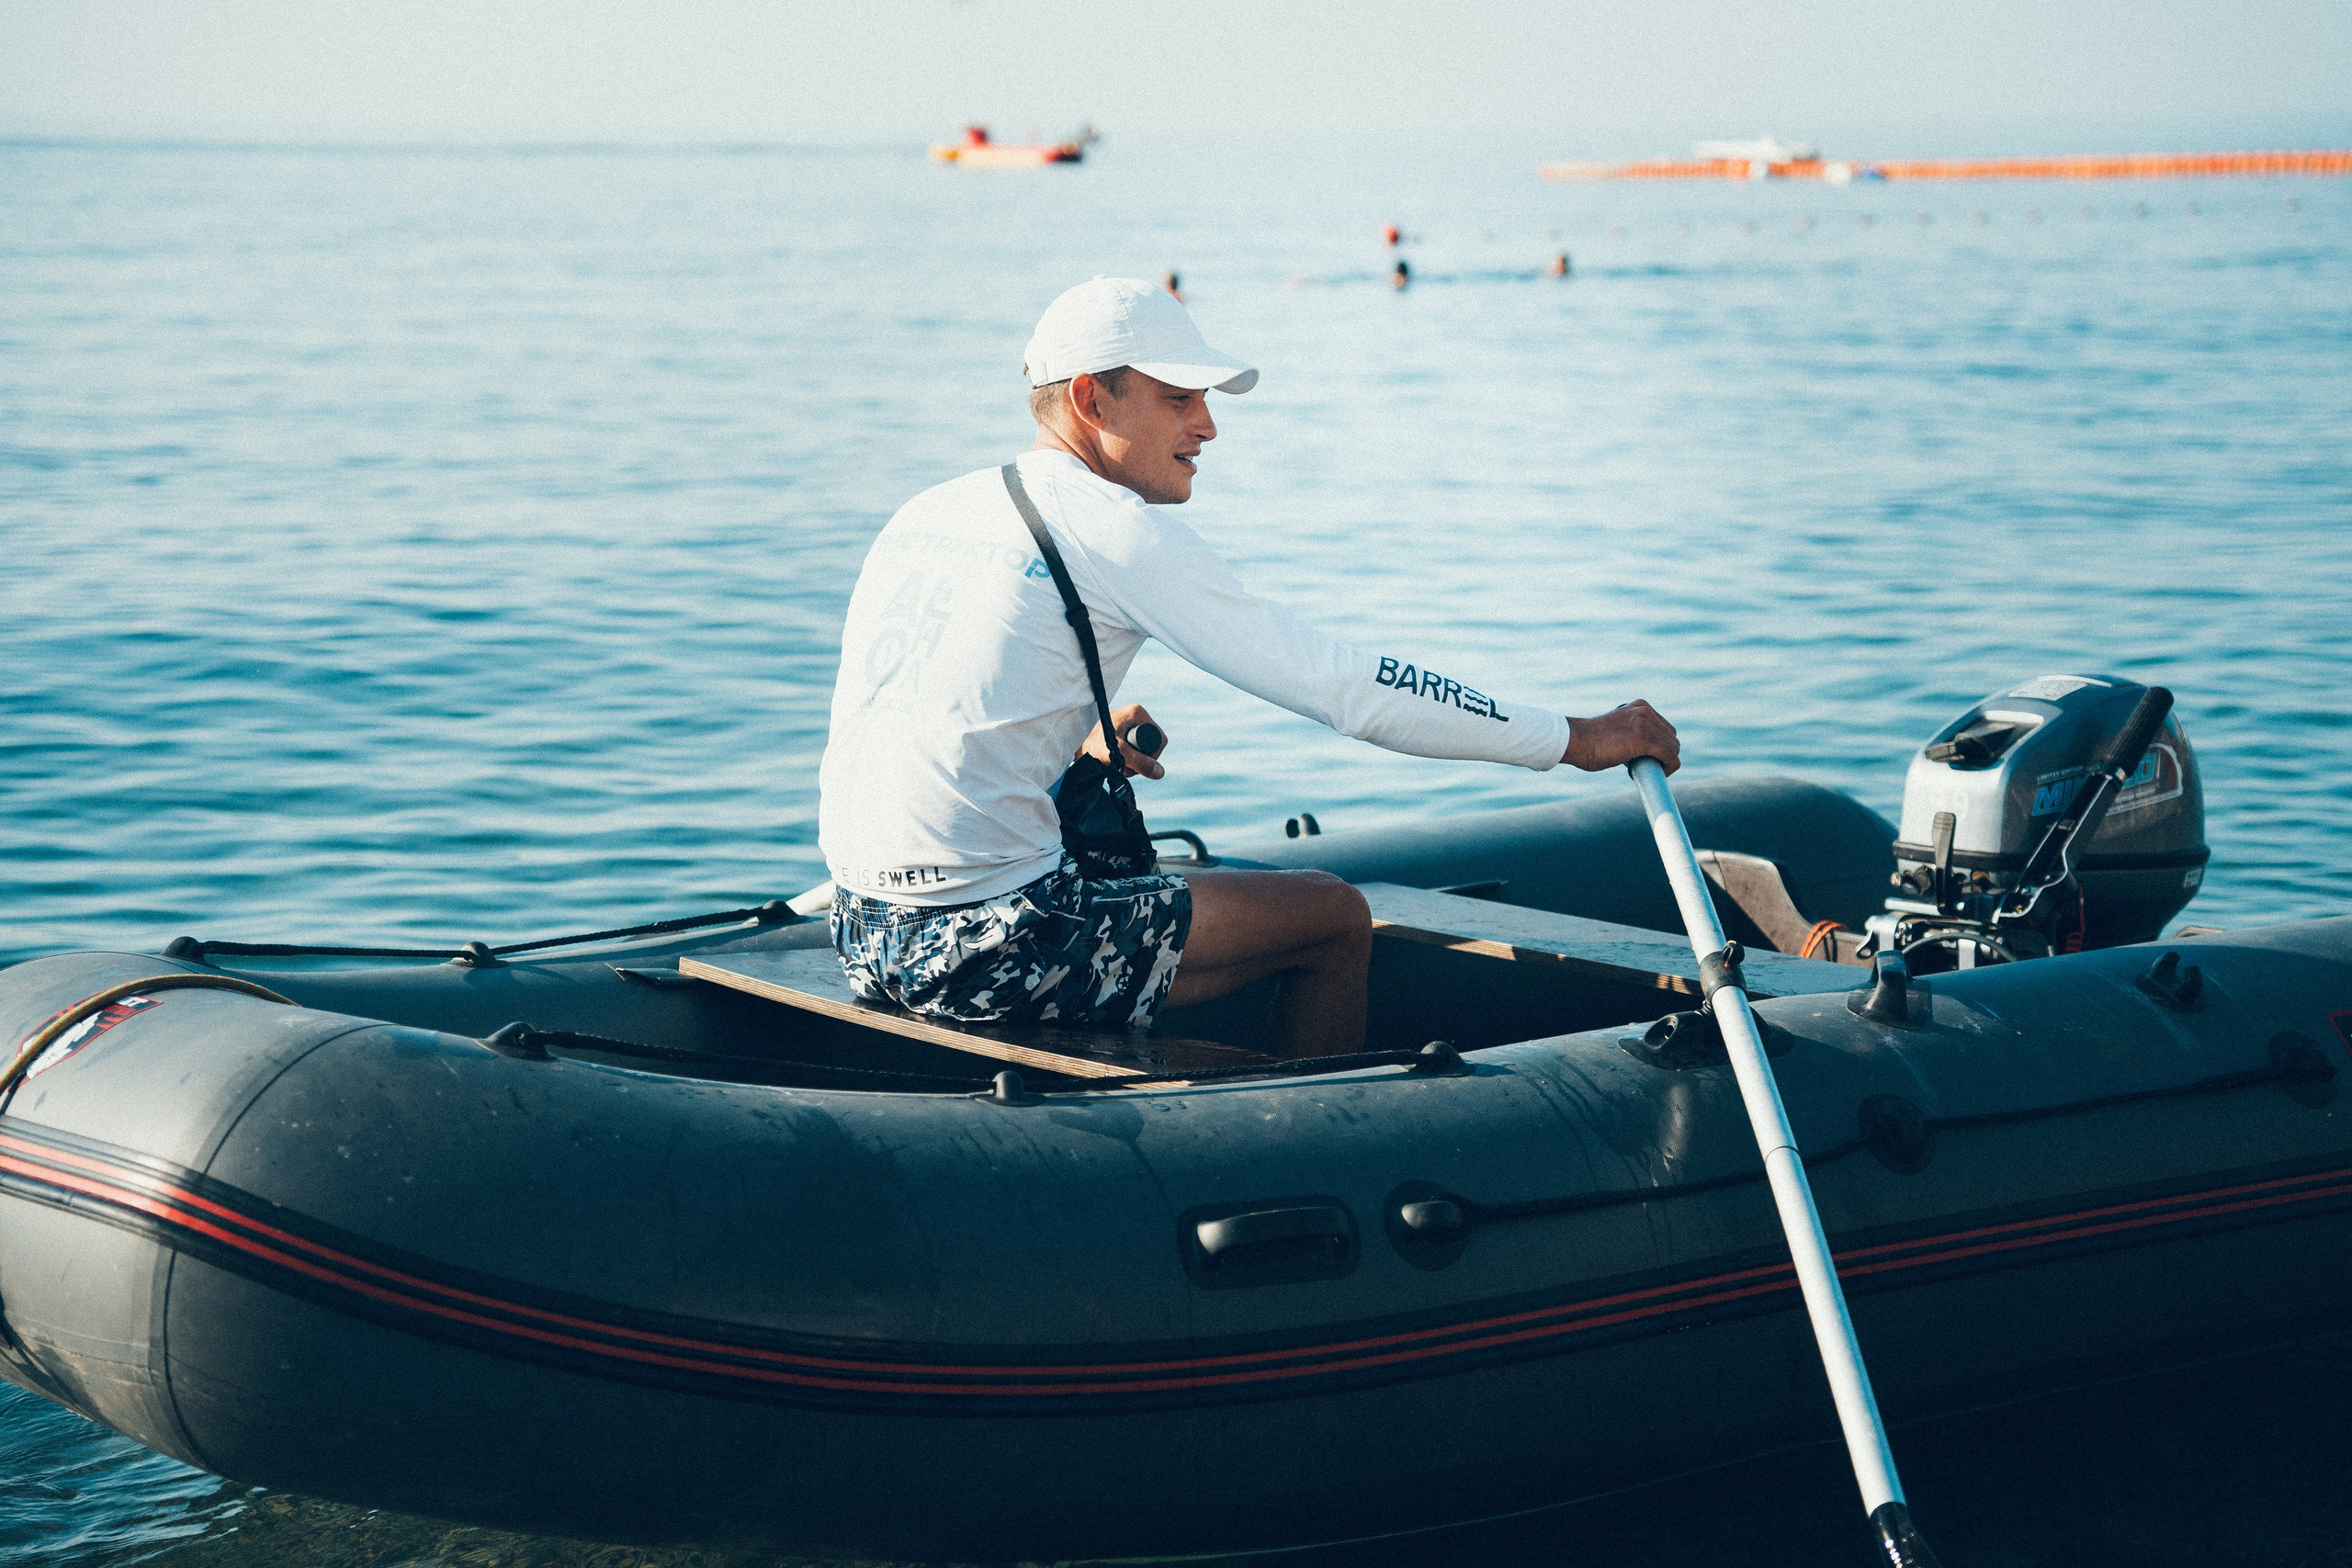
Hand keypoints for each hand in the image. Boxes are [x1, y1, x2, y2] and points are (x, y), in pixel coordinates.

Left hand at [1078, 703, 1167, 779]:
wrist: (1072, 744)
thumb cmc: (1092, 744)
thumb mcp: (1118, 753)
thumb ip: (1139, 762)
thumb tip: (1160, 773)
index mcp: (1137, 713)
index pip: (1159, 739)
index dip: (1153, 756)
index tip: (1139, 764)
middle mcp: (1135, 716)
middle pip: (1151, 746)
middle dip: (1141, 761)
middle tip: (1125, 767)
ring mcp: (1129, 725)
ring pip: (1142, 751)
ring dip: (1133, 763)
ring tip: (1117, 765)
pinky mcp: (1123, 733)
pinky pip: (1133, 750)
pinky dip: (1127, 761)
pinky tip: (1115, 763)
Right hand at [1562, 700, 1679, 774]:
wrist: (1574, 741)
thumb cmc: (1590, 741)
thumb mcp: (1616, 728)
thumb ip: (1631, 732)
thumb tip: (1642, 750)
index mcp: (1640, 707)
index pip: (1664, 728)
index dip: (1661, 747)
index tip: (1649, 759)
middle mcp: (1645, 711)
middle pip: (1671, 738)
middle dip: (1664, 755)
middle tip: (1647, 766)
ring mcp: (1645, 724)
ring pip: (1673, 748)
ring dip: (1666, 763)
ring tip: (1646, 770)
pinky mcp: (1644, 739)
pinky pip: (1670, 756)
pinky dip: (1669, 767)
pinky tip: (1655, 773)